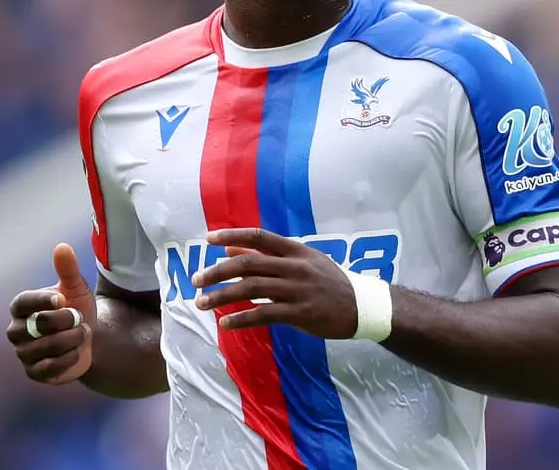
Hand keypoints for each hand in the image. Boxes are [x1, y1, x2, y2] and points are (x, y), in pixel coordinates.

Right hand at [6, 243, 96, 383]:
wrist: (88, 339)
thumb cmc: (76, 308)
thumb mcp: (75, 287)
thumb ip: (67, 269)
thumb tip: (62, 247)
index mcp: (21, 306)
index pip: (24, 302)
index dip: (44, 301)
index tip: (63, 299)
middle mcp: (16, 330)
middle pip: (40, 325)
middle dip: (68, 321)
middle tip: (79, 319)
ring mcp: (22, 353)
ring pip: (49, 347)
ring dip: (74, 339)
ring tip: (82, 333)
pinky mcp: (34, 373)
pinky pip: (51, 367)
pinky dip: (70, 358)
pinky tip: (77, 352)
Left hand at [191, 228, 357, 338]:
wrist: (362, 306)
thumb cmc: (329, 282)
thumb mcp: (302, 261)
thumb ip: (268, 257)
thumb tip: (230, 250)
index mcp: (295, 250)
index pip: (258, 237)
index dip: (232, 236)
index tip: (209, 240)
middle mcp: (294, 266)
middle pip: (248, 264)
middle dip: (218, 272)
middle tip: (196, 280)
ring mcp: (297, 289)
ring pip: (251, 289)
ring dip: (222, 296)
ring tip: (202, 303)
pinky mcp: (300, 313)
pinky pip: (264, 314)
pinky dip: (242, 318)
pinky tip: (226, 323)